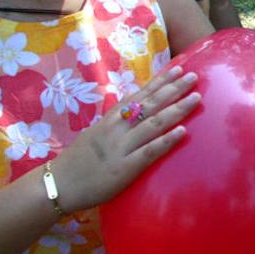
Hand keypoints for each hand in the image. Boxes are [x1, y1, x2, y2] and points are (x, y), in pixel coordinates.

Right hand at [51, 67, 200, 213]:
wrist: (58, 185)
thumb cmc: (78, 161)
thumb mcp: (96, 133)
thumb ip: (116, 122)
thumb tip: (136, 110)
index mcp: (111, 119)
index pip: (140, 95)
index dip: (160, 81)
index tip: (178, 68)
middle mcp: (117, 128)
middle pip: (150, 105)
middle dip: (174, 89)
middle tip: (194, 76)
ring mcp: (122, 147)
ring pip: (154, 124)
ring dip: (176, 109)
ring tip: (196, 98)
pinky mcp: (125, 168)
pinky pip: (149, 152)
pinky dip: (166, 140)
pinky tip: (183, 132)